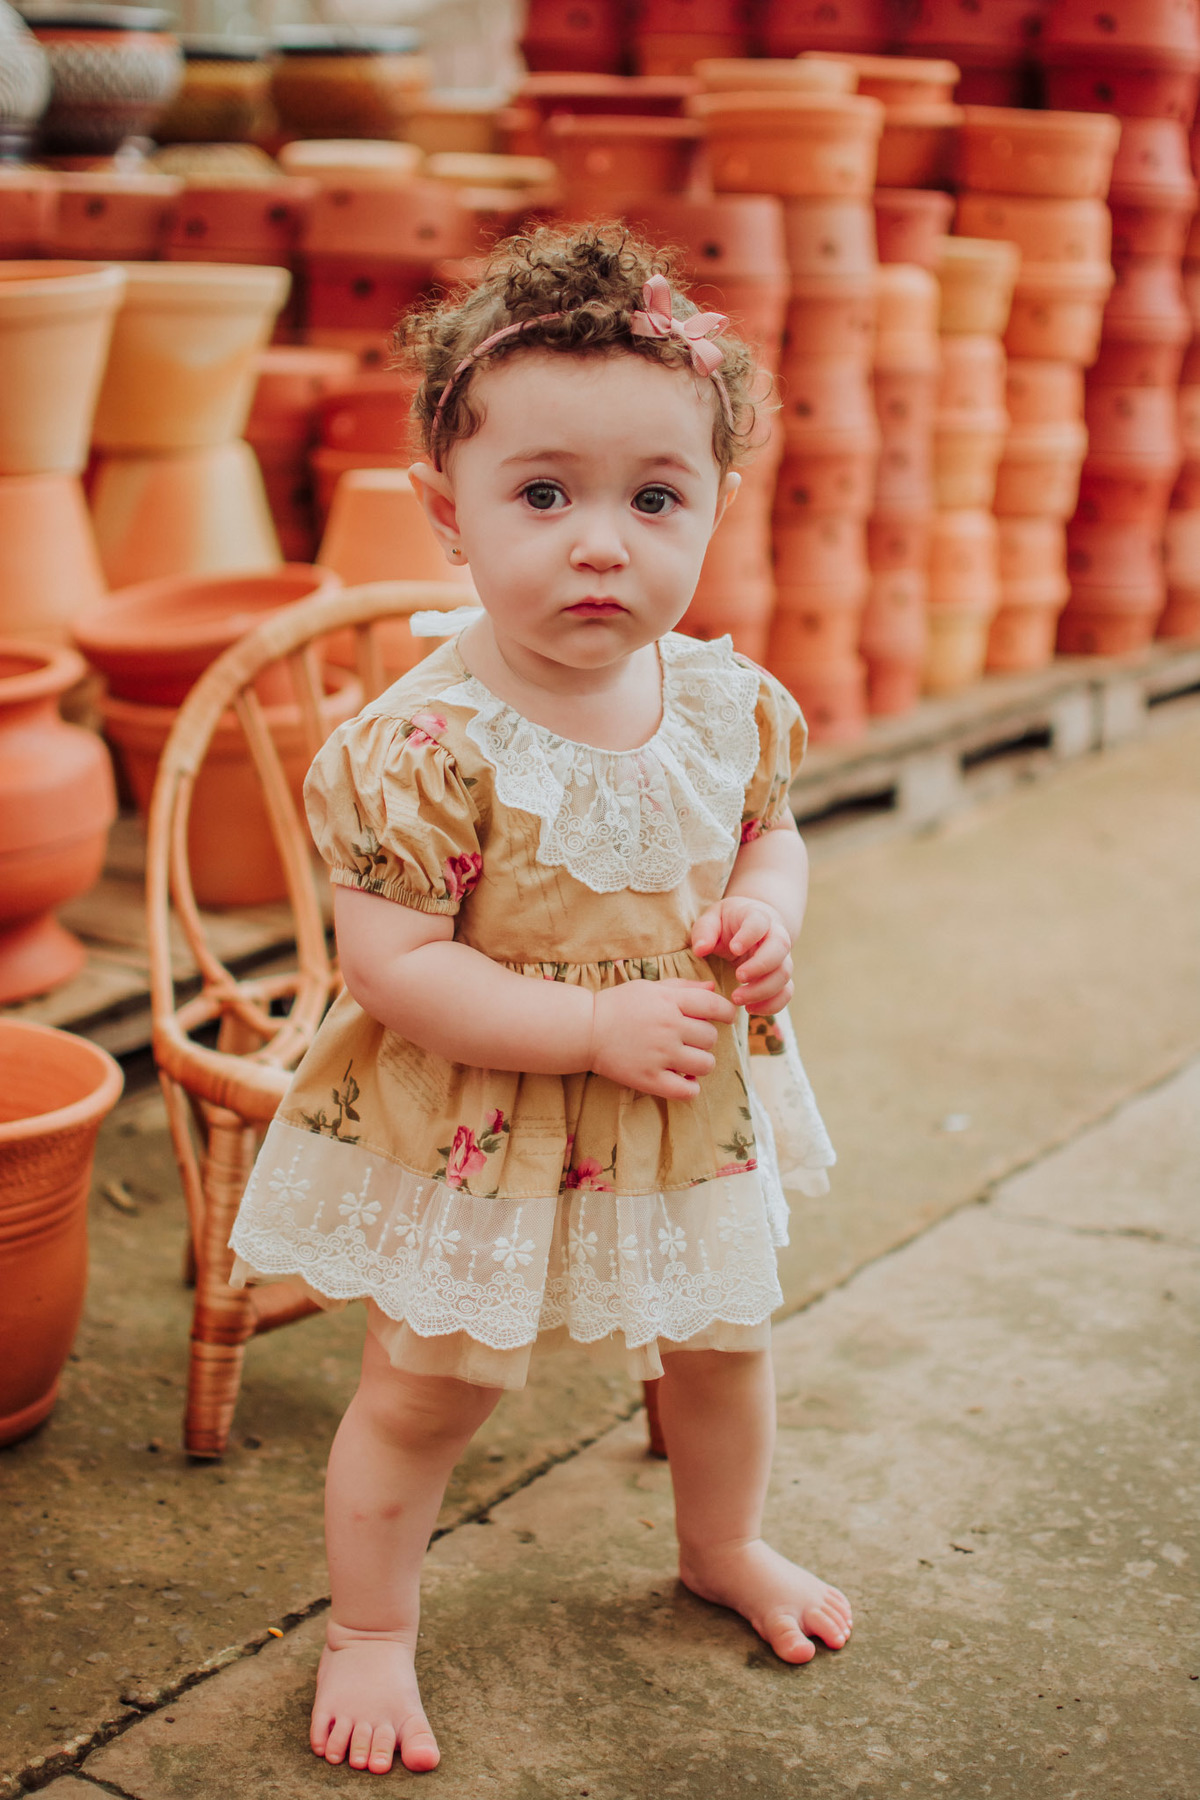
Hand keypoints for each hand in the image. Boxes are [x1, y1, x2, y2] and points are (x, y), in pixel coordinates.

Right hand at [589, 980, 736, 1101]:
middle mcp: (668, 1027)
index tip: (725, 1018)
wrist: (586, 1029)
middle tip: (688, 1039)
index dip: (727, 1013)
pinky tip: (683, 1079)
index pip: (715, 1007)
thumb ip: (683, 987)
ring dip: (701, 1063)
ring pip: (706, 1064)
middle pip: (711, 1038)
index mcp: (670, 1002)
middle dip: (704, 1038)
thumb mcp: (650, 987)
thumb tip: (714, 989)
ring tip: (687, 1060)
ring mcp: (660, 1055)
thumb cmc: (619, 1005)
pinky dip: (691, 1087)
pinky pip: (687, 1091)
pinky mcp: (649, 1079)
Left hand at [691, 898, 793, 1014]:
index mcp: (758, 916)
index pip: (760, 922)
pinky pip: (786, 992)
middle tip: (738, 977)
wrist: (754, 926)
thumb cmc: (729, 922)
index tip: (734, 948)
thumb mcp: (713, 919)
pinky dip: (772, 1005)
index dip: (749, 935)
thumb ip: (705, 931)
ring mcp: (782, 957)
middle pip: (780, 948)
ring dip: (763, 990)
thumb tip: (700, 950)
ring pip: (784, 973)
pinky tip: (750, 1009)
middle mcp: (776, 935)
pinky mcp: (782, 976)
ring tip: (737, 999)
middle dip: (760, 966)